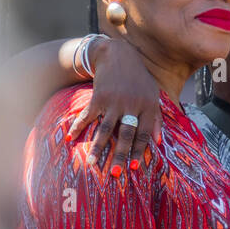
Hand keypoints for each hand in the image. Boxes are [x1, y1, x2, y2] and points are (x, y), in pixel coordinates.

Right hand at [66, 35, 162, 174]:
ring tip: (92, 164)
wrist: (118, 55)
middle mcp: (131, 105)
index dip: (139, 151)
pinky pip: (88, 116)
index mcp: (147, 106)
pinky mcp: (98, 97)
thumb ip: (156, 118)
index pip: (143, 133)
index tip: (135, 167)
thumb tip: (158, 142)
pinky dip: (78, 127)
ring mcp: (114, 101)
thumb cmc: (138, 79)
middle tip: (115, 173)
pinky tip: (71, 138)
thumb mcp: (153, 95)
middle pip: (125, 135)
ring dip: (98, 148)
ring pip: (106, 129)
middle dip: (120, 155)